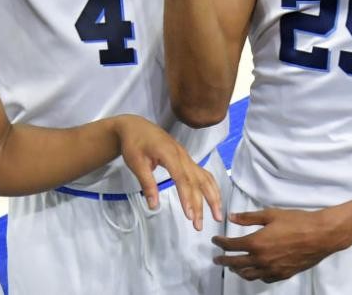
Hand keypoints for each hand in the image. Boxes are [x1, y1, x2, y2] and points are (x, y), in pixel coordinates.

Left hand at [114, 114, 222, 231]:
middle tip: (198, 226)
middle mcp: (182, 155)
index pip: (182, 178)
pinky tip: (214, 198)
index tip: (189, 215)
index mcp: (169, 154)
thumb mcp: (136, 163)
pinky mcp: (186, 159)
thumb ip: (147, 183)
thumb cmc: (134, 143)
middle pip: (195, 181)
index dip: (187, 197)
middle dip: (200, 204)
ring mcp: (186, 156)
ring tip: (217, 215)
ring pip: (205, 177)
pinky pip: (203, 173)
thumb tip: (153, 206)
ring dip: (213, 196)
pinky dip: (211, 187)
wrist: (136, 126)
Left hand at [213, 207, 351, 282]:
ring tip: (233, 267)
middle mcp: (262, 259)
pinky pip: (264, 279)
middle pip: (236, 263)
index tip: (215, 240)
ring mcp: (272, 269)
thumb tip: (232, 217)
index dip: (221, 242)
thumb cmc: (296, 221)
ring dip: (238, 271)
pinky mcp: (283, 274)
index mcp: (256, 243)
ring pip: (249, 275)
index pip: (231, 245)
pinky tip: (255, 271)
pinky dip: (256, 276)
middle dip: (224, 260)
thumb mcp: (270, 214)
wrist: (320, 235)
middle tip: (216, 259)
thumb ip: (248, 217)